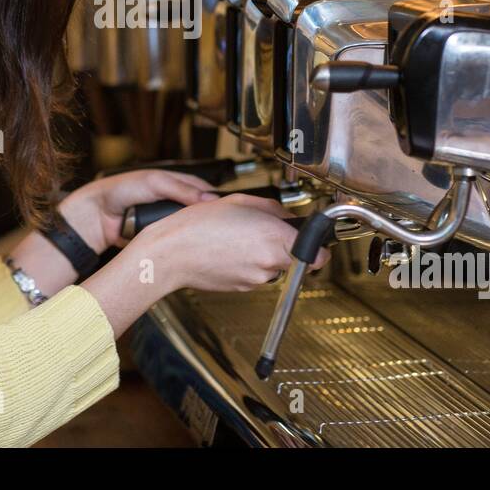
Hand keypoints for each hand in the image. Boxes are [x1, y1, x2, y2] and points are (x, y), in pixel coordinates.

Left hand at [56, 169, 218, 253]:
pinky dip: (181, 245)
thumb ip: (181, 189)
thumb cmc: (121, 191)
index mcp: (174, 184)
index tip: (229, 209)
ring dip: (195, 234)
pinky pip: (175, 242)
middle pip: (199, 212)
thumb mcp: (154, 183)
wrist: (97, 216)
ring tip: (210, 240)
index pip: (203, 190)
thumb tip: (209, 198)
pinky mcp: (158, 237)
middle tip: (222, 228)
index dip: (216, 200)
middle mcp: (172, 201)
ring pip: (189, 229)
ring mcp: (165, 220)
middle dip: (209, 219)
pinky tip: (191, 250)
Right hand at [130, 193, 328, 293]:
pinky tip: (229, 250)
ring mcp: (255, 280)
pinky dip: (247, 263)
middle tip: (263, 231)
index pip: (319, 257)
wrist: (171, 253)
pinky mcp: (242, 288)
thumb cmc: (198, 226)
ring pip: (273, 267)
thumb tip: (286, 217)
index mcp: (274, 239)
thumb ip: (273, 209)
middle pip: (295, 259)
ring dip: (263, 254)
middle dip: (284, 245)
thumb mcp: (240, 201)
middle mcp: (268, 264)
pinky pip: (254, 274)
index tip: (312, 242)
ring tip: (238, 238)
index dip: (318, 248)